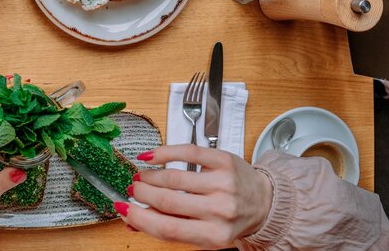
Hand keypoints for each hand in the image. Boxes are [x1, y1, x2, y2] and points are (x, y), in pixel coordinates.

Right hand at [117, 145, 273, 248]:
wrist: (265, 203)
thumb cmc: (231, 219)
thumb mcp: (203, 232)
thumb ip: (169, 226)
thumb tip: (131, 223)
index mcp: (214, 235)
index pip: (168, 229)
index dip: (140, 218)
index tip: (124, 208)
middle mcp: (221, 211)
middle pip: (168, 201)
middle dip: (142, 194)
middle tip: (133, 189)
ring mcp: (224, 184)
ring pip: (174, 178)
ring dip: (150, 176)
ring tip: (141, 177)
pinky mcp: (224, 161)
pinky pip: (188, 152)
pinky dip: (164, 153)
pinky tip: (151, 156)